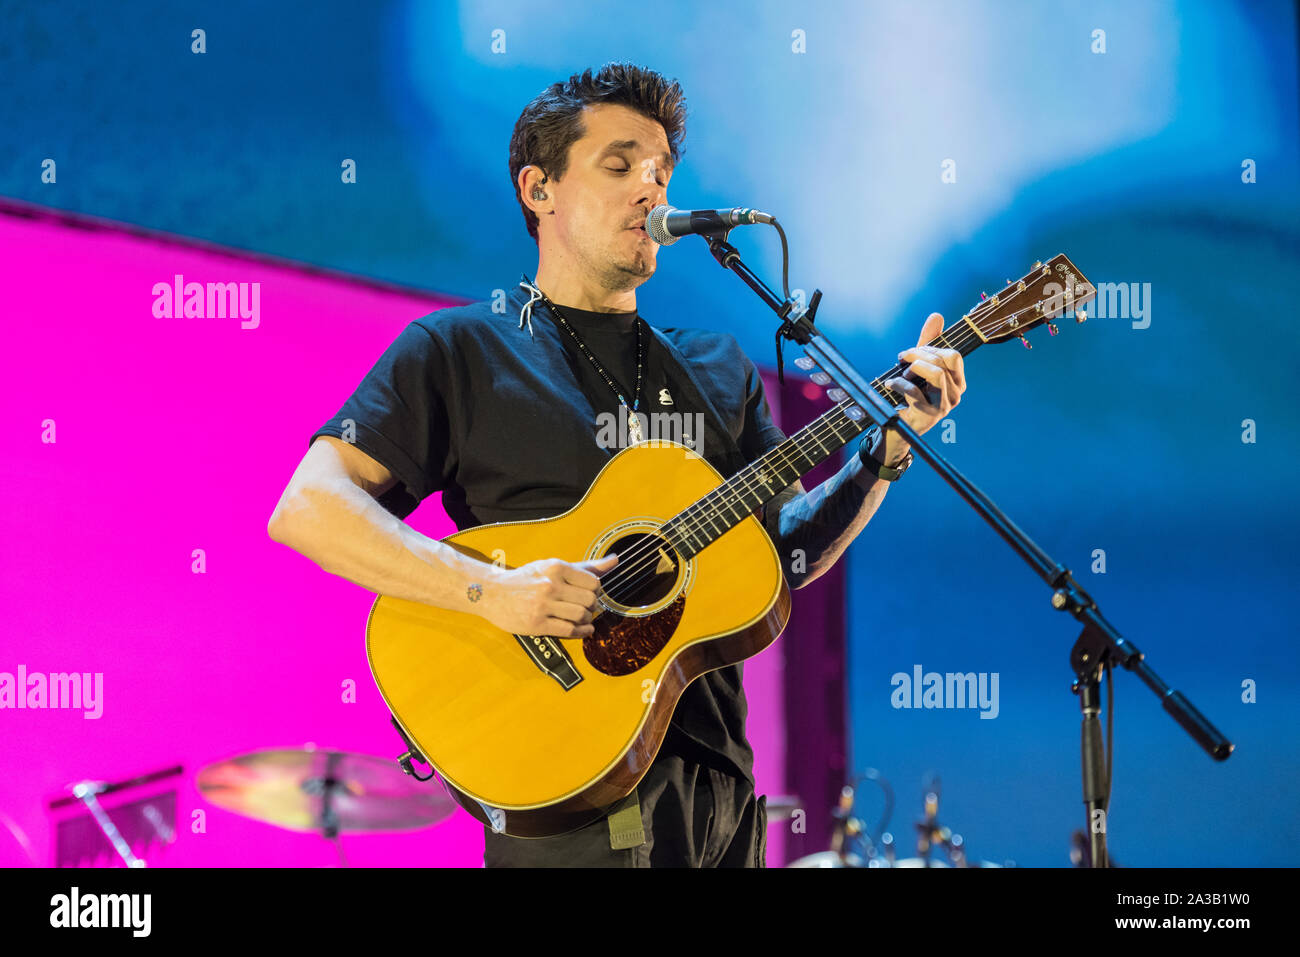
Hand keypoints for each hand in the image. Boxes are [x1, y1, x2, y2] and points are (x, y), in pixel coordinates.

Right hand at [478, 554, 617, 637]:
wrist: (491, 592)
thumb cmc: (525, 579)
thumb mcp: (552, 566)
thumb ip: (585, 566)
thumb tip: (615, 560)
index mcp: (555, 567)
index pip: (593, 582)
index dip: (596, 591)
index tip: (591, 594)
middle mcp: (550, 584)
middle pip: (589, 600)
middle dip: (593, 606)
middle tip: (588, 608)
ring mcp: (543, 605)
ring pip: (581, 616)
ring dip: (587, 620)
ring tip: (584, 619)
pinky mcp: (536, 624)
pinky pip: (568, 630)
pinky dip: (581, 632)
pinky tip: (582, 630)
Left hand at [884, 312, 966, 437]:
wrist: (899, 427)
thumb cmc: (912, 394)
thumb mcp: (919, 366)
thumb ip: (928, 342)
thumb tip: (937, 315)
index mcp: (958, 382)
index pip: (953, 356)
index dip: (930, 348)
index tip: (912, 352)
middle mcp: (956, 394)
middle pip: (943, 362)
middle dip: (918, 354)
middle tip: (902, 358)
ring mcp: (944, 406)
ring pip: (936, 374)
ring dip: (914, 368)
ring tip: (901, 373)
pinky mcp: (928, 415)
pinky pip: (914, 391)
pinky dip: (898, 383)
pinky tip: (890, 384)